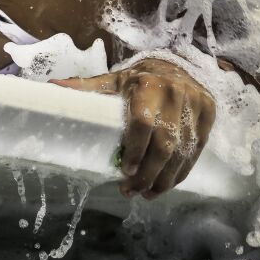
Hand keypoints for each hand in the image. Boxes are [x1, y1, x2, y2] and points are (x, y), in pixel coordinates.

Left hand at [49, 59, 215, 198]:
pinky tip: (166, 184)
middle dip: (149, 173)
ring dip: (165, 179)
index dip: (136, 150)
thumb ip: (84, 88)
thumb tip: (50, 88)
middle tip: (132, 191)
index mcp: (148, 84)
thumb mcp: (111, 81)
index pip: (144, 123)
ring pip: (183, 152)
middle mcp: (176, 93)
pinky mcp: (209, 115)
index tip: (126, 172)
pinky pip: (196, 151)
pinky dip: (181, 172)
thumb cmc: (137, 80)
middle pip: (165, 144)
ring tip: (147, 194)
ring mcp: (196, 104)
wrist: (175, 65)